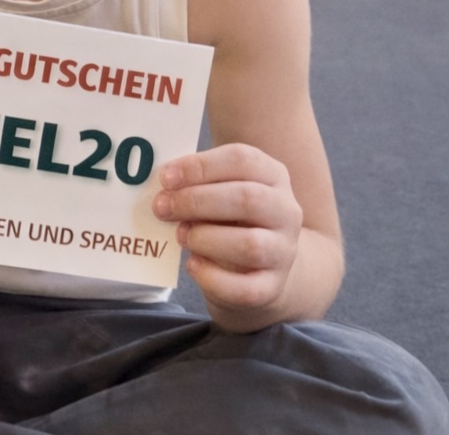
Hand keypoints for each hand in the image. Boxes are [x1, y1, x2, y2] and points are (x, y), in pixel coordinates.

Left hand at [152, 143, 302, 318]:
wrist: (258, 263)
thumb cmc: (228, 214)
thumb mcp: (218, 189)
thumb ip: (196, 183)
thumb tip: (164, 188)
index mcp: (272, 175)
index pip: (242, 160)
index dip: (200, 166)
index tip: (166, 177)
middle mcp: (286, 211)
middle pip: (247, 198)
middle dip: (196, 201)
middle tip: (162, 207)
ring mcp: (284, 251)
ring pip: (250, 245)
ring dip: (205, 239)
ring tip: (181, 235)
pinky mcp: (273, 287)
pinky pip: (246, 289)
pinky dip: (212, 278)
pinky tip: (193, 265)